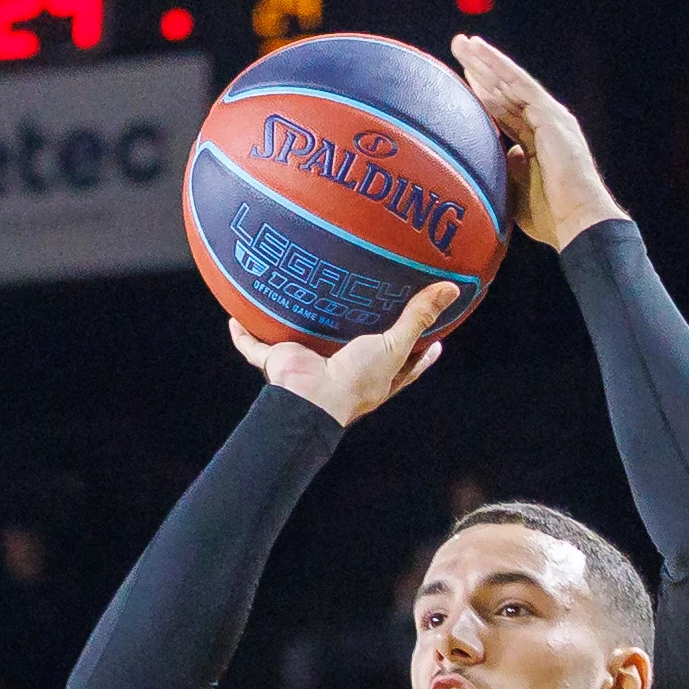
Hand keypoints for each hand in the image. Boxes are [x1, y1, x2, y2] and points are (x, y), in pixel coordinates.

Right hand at [231, 280, 457, 426]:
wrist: (312, 399)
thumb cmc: (356, 379)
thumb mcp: (394, 346)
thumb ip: (419, 317)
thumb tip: (453, 289)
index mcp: (373, 373)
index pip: (403, 361)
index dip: (420, 350)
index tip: (437, 339)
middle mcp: (341, 368)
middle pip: (352, 348)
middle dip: (358, 330)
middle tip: (370, 302)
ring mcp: (308, 364)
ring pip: (303, 342)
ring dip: (297, 326)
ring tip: (302, 297)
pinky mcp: (279, 361)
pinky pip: (255, 346)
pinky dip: (243, 334)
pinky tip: (235, 315)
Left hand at [448, 35, 625, 252]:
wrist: (577, 221)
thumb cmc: (549, 216)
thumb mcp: (514, 189)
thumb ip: (502, 169)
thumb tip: (481, 157)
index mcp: (537, 140)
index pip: (504, 110)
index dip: (482, 92)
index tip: (461, 78)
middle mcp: (545, 123)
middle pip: (506, 90)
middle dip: (481, 69)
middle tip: (458, 47)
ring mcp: (550, 118)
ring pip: (512, 81)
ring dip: (487, 61)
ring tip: (464, 43)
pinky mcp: (551, 117)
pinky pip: (521, 86)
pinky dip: (500, 68)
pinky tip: (482, 55)